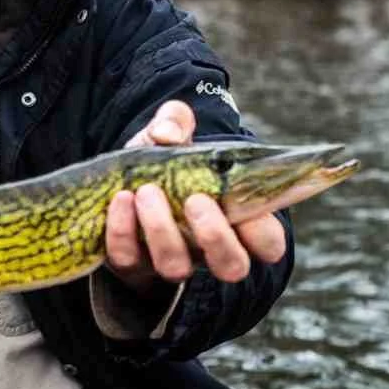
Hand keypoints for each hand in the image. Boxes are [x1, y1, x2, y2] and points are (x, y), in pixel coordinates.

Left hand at [104, 100, 286, 295]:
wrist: (120, 179)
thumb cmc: (165, 161)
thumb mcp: (174, 133)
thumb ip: (176, 120)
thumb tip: (166, 134)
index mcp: (235, 222)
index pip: (268, 245)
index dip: (263, 234)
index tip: (241, 204)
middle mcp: (207, 249)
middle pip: (231, 267)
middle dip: (216, 237)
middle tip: (195, 200)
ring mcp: (170, 260)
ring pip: (176, 267)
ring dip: (162, 230)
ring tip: (147, 191)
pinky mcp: (131, 263)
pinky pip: (129, 259)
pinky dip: (122, 231)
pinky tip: (121, 199)